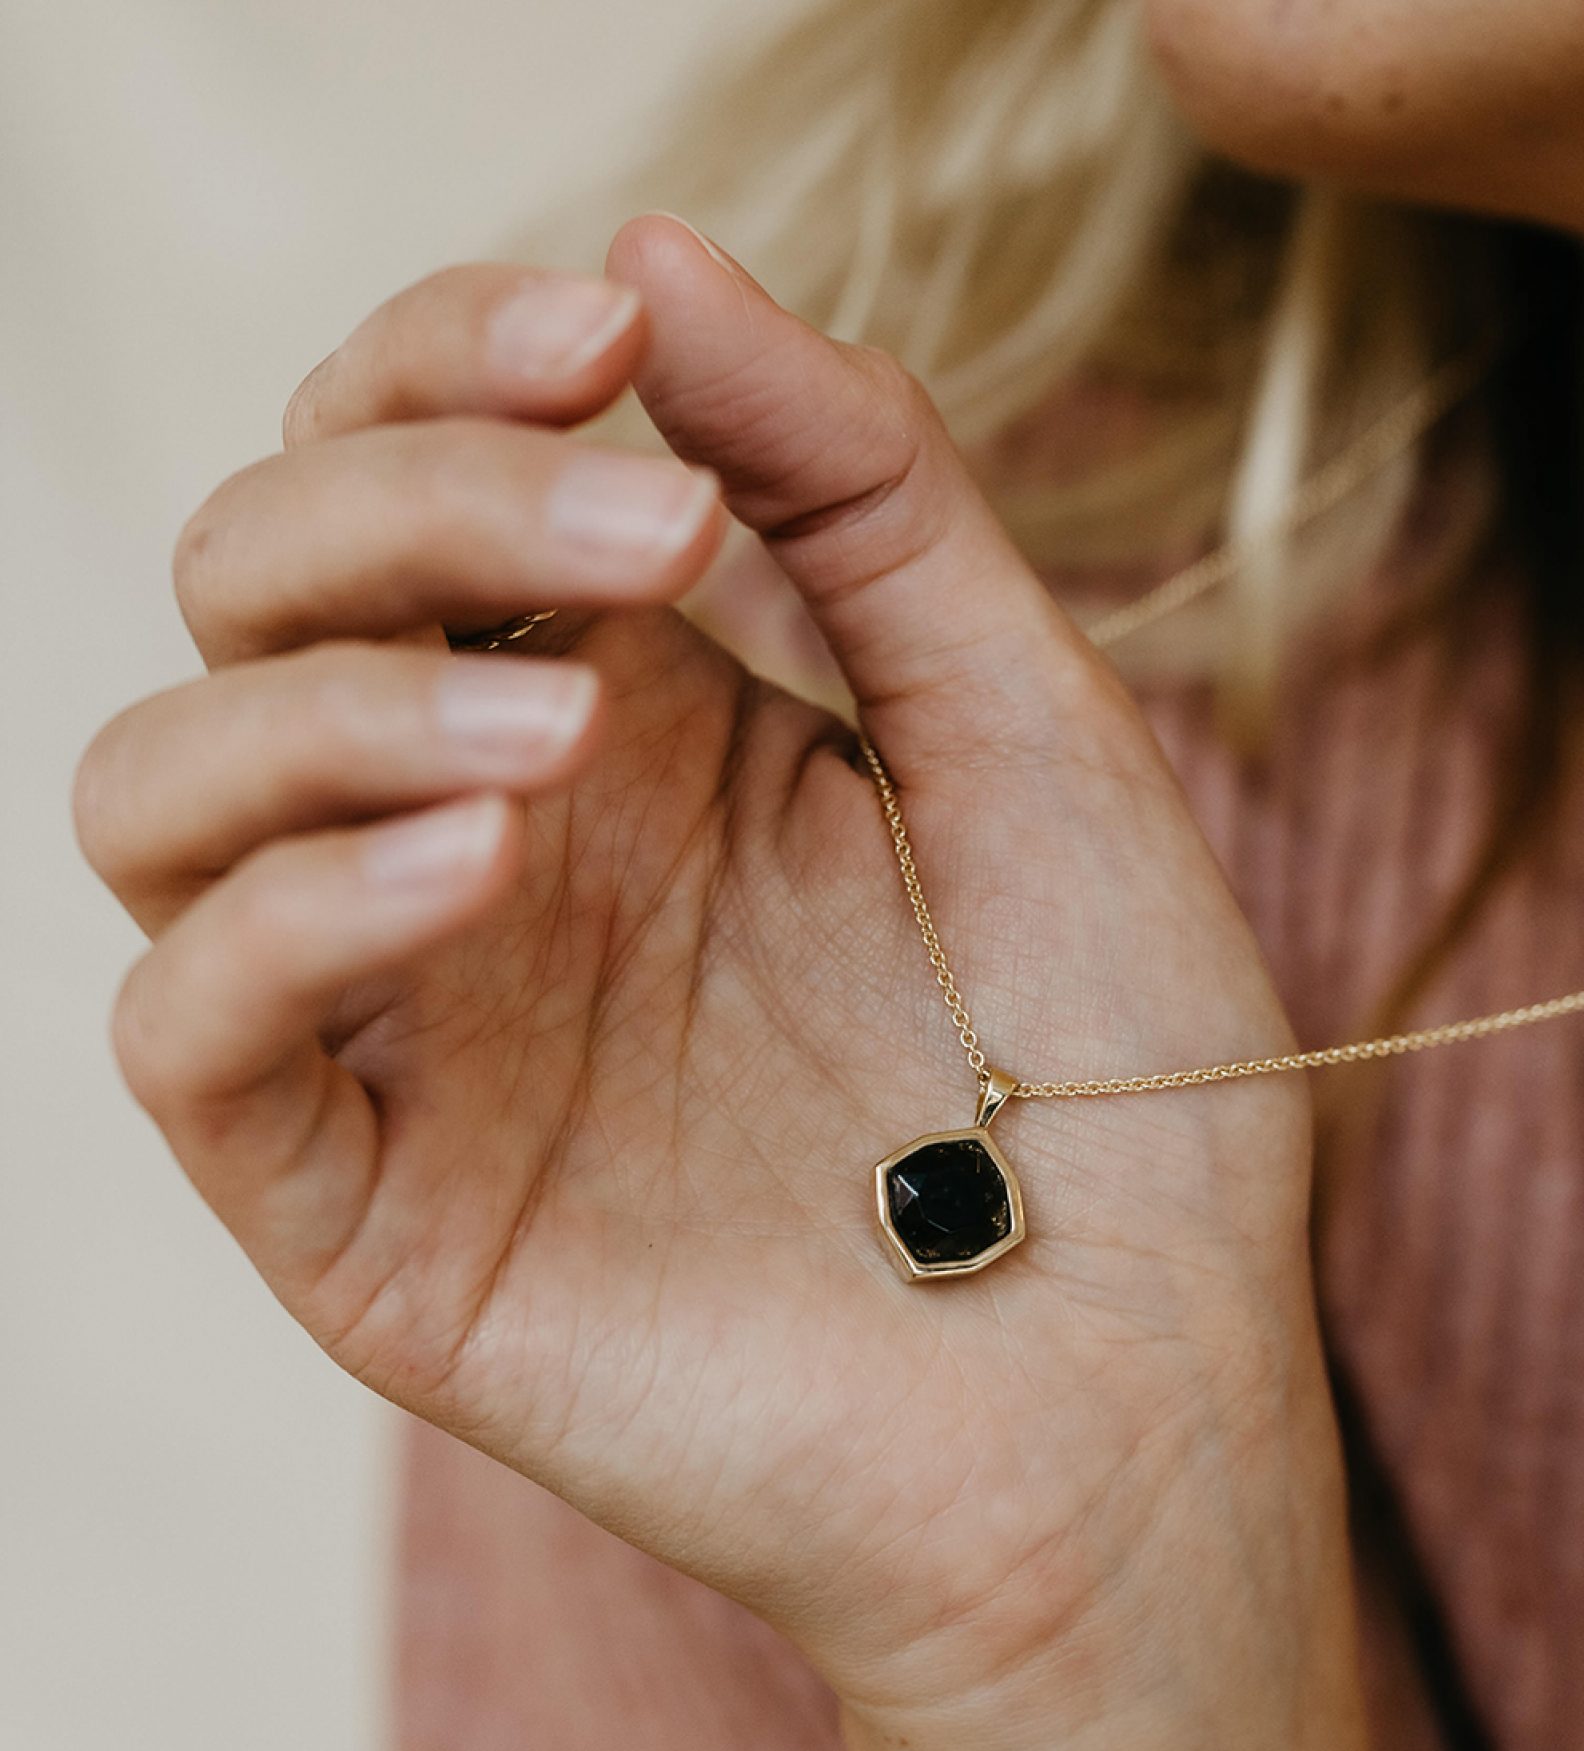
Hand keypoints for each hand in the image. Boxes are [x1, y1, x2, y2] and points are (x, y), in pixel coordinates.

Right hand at [76, 219, 1395, 1750]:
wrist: (1133, 1384)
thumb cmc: (1110, 1069)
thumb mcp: (1021, 721)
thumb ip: (861, 489)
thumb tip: (655, 245)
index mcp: (633, 717)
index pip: (413, 465)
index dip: (456, 358)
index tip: (624, 333)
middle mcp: (493, 843)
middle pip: (260, 578)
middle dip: (410, 486)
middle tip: (644, 520)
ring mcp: (413, 1025)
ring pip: (162, 785)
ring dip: (329, 689)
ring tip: (568, 723)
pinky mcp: (372, 1215)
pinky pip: (194, 1029)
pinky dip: (292, 907)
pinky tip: (490, 854)